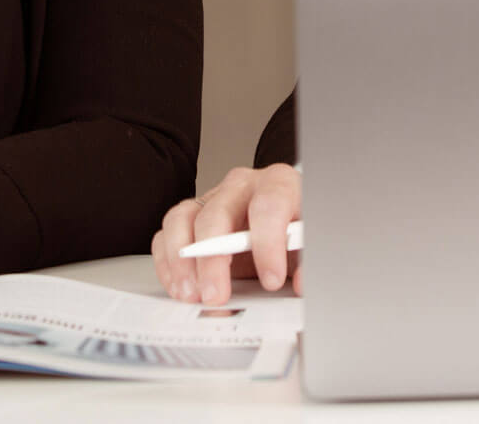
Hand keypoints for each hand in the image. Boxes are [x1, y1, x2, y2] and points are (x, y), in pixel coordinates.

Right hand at [152, 164, 301, 305]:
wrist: (285, 223)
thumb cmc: (296, 231)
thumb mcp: (310, 245)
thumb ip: (308, 262)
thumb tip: (301, 283)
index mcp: (278, 184)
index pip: (269, 205)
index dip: (268, 244)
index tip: (271, 280)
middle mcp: (241, 186)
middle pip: (217, 214)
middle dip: (214, 260)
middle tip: (217, 295)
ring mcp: (212, 198)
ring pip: (184, 218)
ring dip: (182, 260)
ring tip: (191, 294)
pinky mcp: (191, 216)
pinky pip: (167, 232)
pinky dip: (167, 262)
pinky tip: (179, 287)